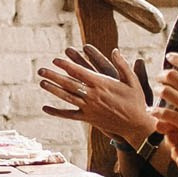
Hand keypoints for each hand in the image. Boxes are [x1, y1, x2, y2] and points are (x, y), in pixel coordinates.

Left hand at [37, 45, 156, 145]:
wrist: (136, 125)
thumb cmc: (136, 101)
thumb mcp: (133, 81)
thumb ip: (123, 65)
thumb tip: (114, 50)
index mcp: (102, 84)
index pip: (80, 72)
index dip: (66, 65)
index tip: (56, 59)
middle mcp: (93, 95)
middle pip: (69, 83)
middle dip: (54, 76)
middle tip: (41, 70)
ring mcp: (89, 108)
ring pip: (67, 97)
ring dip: (53, 89)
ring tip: (41, 82)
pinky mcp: (88, 118)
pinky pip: (69, 115)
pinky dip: (57, 112)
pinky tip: (45, 108)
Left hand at [157, 55, 177, 171]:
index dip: (176, 58)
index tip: (169, 57)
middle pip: (172, 76)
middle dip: (163, 75)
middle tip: (159, 77)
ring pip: (165, 92)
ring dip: (158, 90)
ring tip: (156, 91)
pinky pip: (163, 113)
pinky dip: (155, 111)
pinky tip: (151, 111)